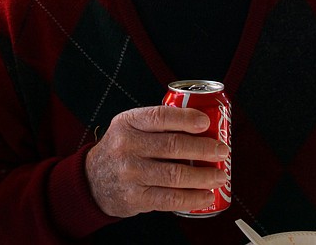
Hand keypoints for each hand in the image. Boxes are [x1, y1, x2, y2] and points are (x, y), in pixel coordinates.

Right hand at [85, 106, 228, 217]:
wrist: (93, 180)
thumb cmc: (121, 149)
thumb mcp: (130, 127)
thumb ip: (158, 123)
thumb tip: (203, 125)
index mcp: (128, 123)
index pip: (160, 116)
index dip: (186, 119)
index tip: (206, 122)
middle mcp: (127, 146)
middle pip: (173, 146)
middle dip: (204, 149)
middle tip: (222, 151)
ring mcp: (130, 173)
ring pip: (175, 174)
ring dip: (203, 176)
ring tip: (220, 175)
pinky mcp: (135, 197)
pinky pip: (170, 199)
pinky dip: (193, 198)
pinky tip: (206, 196)